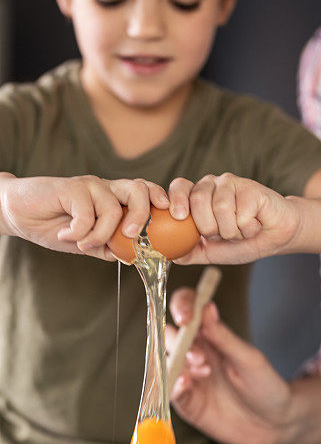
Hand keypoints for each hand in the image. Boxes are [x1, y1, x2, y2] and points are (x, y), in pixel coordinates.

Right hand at [0, 174, 168, 259]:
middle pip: (140, 189)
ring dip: (101, 233)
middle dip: (143, 215)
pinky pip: (87, 211)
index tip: (176, 218)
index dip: (164, 201)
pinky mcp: (70, 187)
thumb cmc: (56, 225)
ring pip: (114, 206)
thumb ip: (110, 247)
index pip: (148, 193)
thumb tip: (133, 258)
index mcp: (117, 199)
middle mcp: (107, 188)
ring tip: (83, 242)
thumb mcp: (88, 242)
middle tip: (132, 237)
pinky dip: (79, 230)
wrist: (20, 214)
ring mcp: (90, 185)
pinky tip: (67, 234)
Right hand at [166, 287, 292, 443]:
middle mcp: (195, 353)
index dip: (181, 307)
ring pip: (166, 362)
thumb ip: (224, 337)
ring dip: (177, 364)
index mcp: (211, 335)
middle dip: (179, 341)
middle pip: (170, 335)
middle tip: (200, 357)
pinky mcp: (187, 402)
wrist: (274, 425)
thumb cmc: (265, 386)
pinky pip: (170, 391)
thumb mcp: (248, 359)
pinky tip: (186, 385)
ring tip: (204, 371)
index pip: (187, 309)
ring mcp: (189, 377)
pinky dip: (173, 386)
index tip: (185, 316)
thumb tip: (206, 306)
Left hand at [167, 173, 299, 263]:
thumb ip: (191, 251)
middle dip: (211, 228)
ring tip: (241, 230)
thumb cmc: (244, 241)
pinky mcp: (251, 188)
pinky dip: (248, 228)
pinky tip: (255, 224)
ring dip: (232, 230)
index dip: (177, 200)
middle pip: (198, 200)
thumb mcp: (212, 252)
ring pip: (220, 207)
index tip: (179, 216)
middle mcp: (212, 185)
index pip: (180, 187)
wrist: (275, 238)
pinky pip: (241, 212)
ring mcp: (232, 184)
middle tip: (224, 234)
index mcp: (198, 196)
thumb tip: (170, 255)